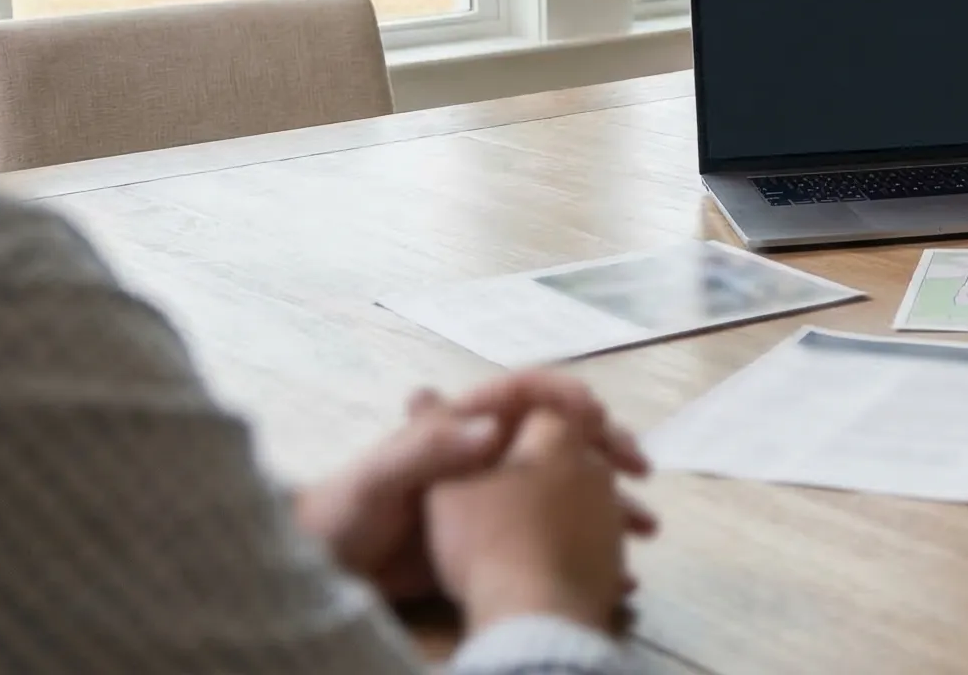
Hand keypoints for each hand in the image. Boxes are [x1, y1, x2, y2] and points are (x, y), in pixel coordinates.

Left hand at [298, 371, 652, 602]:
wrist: (322, 572)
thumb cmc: (343, 514)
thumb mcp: (379, 479)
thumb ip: (427, 450)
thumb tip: (490, 428)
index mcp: (461, 426)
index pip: (526, 393)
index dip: (565, 397)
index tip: (597, 415)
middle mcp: (488, 455)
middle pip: (561, 438)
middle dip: (606, 449)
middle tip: (640, 471)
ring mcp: (497, 498)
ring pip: (567, 490)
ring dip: (611, 505)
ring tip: (645, 529)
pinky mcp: (498, 541)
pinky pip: (555, 539)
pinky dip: (590, 552)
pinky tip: (618, 574)